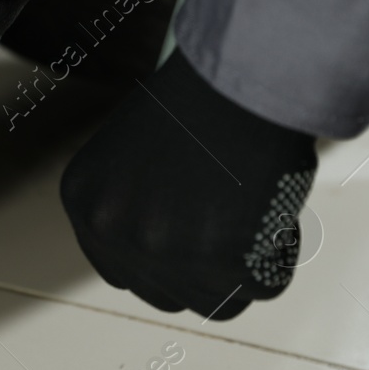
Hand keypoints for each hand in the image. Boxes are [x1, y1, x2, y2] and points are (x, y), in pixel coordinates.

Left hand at [59, 49, 318, 319]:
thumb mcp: (139, 150)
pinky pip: (266, 285)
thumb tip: (172, 253)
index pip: (124, 271)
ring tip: (258, 208)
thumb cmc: (204, 96)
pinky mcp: (223, 260)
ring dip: (245, 268)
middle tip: (237, 225)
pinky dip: (281, 253)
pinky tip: (276, 207)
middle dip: (206, 272)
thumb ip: (140, 203)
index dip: (168, 261)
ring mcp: (167, 251)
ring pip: (220, 301)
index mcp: (87, 204)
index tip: (199, 238)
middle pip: (168, 296)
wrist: (242, 68)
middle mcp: (116, 233)